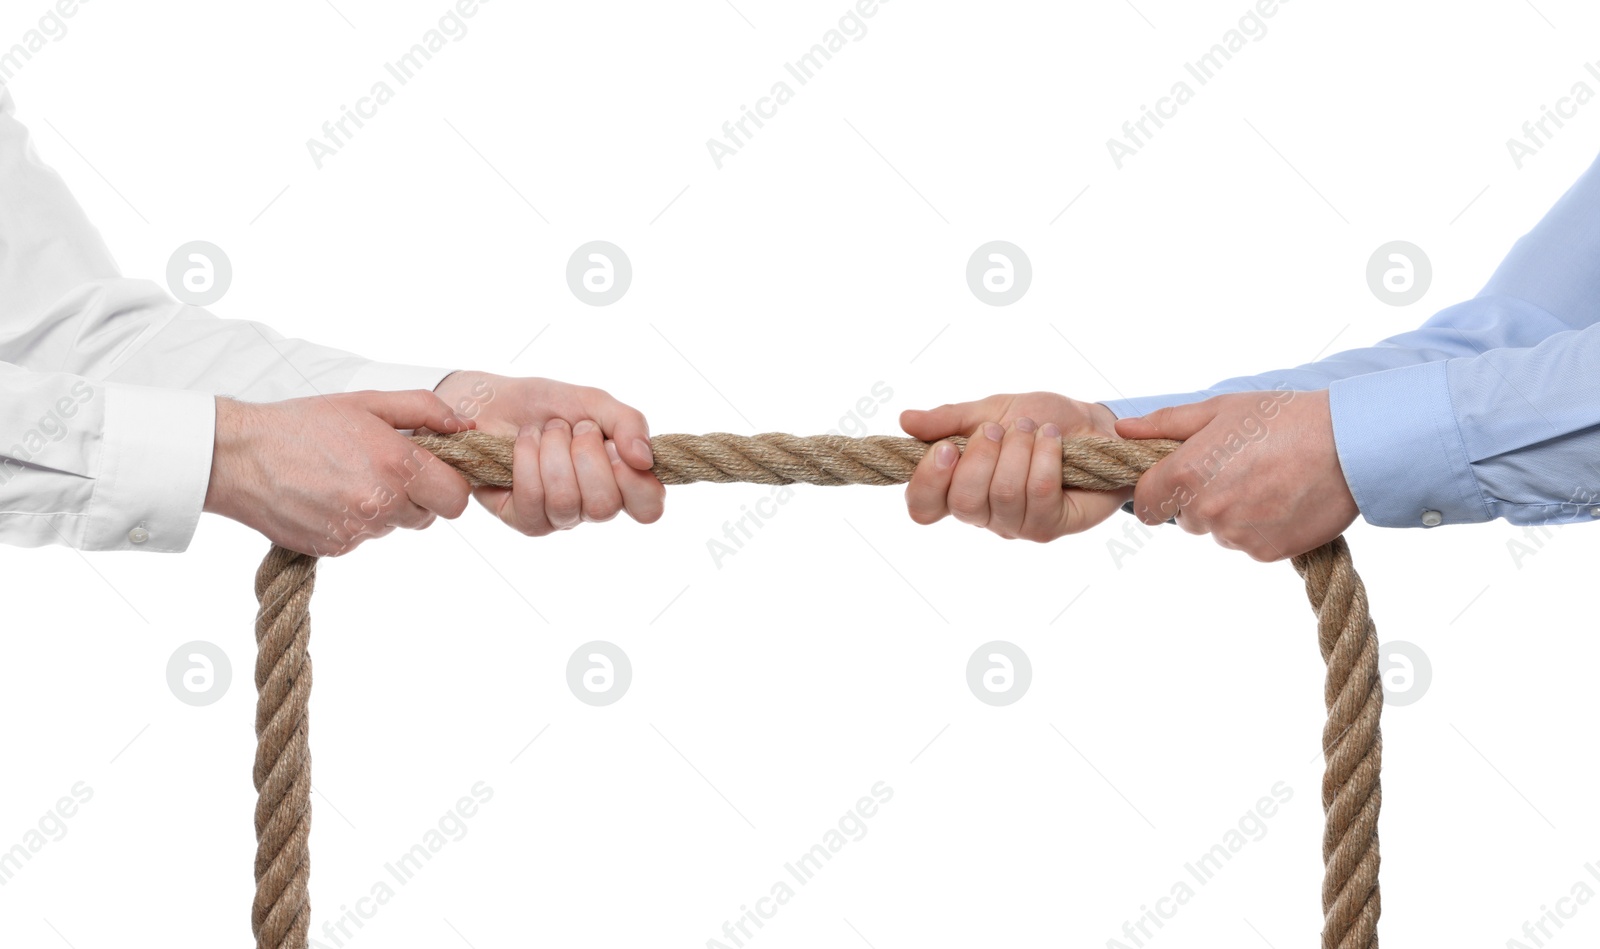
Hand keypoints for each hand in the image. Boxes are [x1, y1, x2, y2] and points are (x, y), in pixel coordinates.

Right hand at [204, 390, 476, 556]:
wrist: (239, 457)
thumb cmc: (303, 424)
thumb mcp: (367, 402)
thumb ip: (425, 410)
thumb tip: (465, 426)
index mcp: (397, 465)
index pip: (457, 497)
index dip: (448, 483)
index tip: (431, 470)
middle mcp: (382, 503)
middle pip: (429, 515)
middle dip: (417, 495)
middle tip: (385, 469)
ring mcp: (358, 530)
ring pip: (395, 526)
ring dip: (384, 507)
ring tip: (348, 477)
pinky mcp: (336, 548)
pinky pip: (364, 538)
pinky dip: (354, 521)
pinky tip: (328, 496)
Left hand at [432, 371, 664, 534]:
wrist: (493, 401)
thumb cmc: (548, 405)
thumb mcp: (594, 402)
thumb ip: (629, 423)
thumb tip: (645, 459)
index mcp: (621, 482)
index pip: (649, 507)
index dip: (635, 482)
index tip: (612, 447)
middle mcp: (593, 506)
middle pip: (605, 506)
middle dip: (585, 454)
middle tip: (574, 429)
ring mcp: (559, 517)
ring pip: (566, 501)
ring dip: (554, 451)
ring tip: (547, 431)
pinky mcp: (524, 520)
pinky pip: (533, 500)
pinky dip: (527, 459)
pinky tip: (524, 442)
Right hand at [900, 392, 1131, 541]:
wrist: (1094, 425)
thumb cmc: (1039, 420)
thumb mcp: (990, 409)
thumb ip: (949, 419)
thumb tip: (905, 420)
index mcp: (959, 486)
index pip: (923, 506)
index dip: (928, 481)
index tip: (946, 447)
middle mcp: (984, 514)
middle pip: (963, 502)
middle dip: (983, 455)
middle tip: (1000, 429)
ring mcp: (1017, 524)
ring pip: (1003, 494)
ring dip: (1019, 449)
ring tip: (1033, 428)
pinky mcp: (1051, 526)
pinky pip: (1038, 493)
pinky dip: (1045, 457)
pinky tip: (1053, 439)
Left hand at [1114, 389, 1357, 560]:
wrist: (1350, 445)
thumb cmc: (1283, 418)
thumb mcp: (1219, 409)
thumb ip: (1165, 424)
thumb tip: (1124, 432)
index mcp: (1186, 475)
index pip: (1145, 503)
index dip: (1157, 491)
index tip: (1177, 478)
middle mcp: (1205, 511)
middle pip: (1184, 518)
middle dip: (1200, 498)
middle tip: (1237, 468)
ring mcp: (1236, 537)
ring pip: (1218, 532)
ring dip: (1231, 514)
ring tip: (1267, 480)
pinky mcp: (1266, 553)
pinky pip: (1249, 545)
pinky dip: (1261, 528)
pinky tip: (1283, 499)